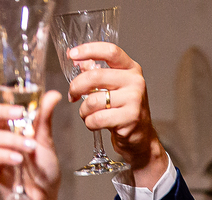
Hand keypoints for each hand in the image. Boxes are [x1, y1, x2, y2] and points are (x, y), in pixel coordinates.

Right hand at [0, 84, 62, 199]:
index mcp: (8, 128)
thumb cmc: (43, 171)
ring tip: (29, 149)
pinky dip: (4, 156)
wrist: (43, 198)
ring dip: (12, 140)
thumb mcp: (46, 142)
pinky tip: (17, 160)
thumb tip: (53, 94)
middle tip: (19, 112)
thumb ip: (44, 119)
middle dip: (3, 111)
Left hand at [64, 42, 161, 173]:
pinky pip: (97, 118)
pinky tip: (93, 123)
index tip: (72, 54)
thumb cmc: (125, 110)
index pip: (110, 51)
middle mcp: (135, 82)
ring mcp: (134, 100)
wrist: (140, 136)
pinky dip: (89, 122)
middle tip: (71, 94)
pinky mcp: (129, 119)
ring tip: (86, 113)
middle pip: (96, 76)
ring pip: (93, 100)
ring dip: (83, 109)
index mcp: (131, 69)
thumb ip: (98, 73)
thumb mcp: (115, 87)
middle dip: (76, 86)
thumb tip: (78, 61)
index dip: (88, 50)